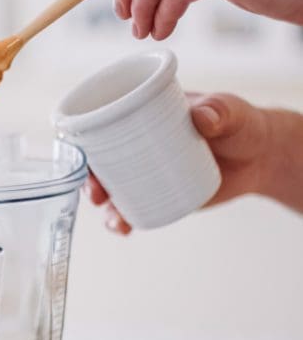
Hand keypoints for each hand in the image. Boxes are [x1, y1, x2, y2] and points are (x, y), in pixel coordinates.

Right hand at [85, 93, 272, 233]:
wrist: (259, 156)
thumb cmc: (241, 123)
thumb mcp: (230, 112)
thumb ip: (219, 111)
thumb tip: (203, 118)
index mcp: (142, 113)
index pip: (102, 120)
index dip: (83, 137)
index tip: (81, 154)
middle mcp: (136, 142)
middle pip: (98, 160)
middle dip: (88, 179)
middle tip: (96, 191)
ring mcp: (145, 170)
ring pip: (112, 188)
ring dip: (104, 205)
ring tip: (114, 218)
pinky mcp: (157, 193)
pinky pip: (132, 207)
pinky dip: (123, 219)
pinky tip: (124, 228)